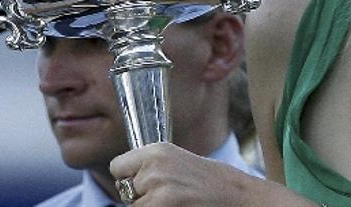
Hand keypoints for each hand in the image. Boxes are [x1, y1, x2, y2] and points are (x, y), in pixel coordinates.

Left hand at [109, 142, 256, 206]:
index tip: (142, 183)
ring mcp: (157, 187)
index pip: (116, 166)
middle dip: (139, 196)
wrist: (234, 194)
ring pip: (133, 206)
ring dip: (148, 206)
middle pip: (123, 190)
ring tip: (175, 201)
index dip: (127, 178)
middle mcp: (153, 166)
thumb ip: (149, 166)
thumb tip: (121, 180)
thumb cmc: (206, 181)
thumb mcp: (176, 162)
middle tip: (169, 193)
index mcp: (156, 150)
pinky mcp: (161, 205)